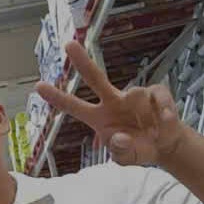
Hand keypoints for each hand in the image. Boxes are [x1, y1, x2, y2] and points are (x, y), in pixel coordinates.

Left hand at [35, 41, 189, 166]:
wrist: (164, 147)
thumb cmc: (138, 150)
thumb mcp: (125, 158)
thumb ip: (120, 152)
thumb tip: (118, 137)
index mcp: (98, 118)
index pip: (74, 107)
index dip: (57, 97)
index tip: (38, 86)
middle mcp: (112, 102)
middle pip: (95, 78)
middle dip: (83, 62)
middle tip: (68, 44)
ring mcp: (133, 96)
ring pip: (134, 92)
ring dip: (144, 113)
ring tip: (151, 130)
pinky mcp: (155, 93)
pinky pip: (156, 94)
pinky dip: (163, 109)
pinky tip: (164, 121)